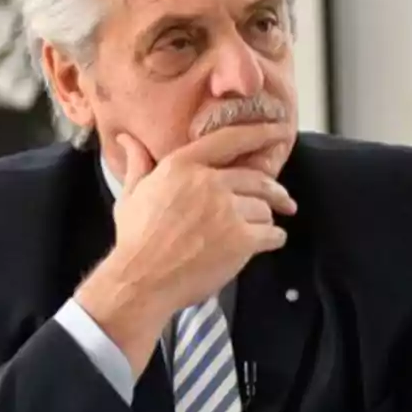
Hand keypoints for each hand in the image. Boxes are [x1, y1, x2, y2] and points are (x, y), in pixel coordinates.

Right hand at [73, 123, 295, 375]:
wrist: (141, 281)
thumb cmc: (134, 239)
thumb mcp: (131, 194)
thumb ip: (138, 163)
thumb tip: (128, 139)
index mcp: (183, 166)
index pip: (230, 140)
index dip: (259, 133)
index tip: (278, 131)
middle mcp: (208, 182)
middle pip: (256, 179)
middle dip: (274, 191)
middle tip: (284, 200)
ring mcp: (227, 211)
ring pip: (264, 208)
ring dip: (265, 220)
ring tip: (260, 229)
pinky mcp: (240, 240)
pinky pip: (271, 234)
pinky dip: (274, 239)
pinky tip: (271, 242)